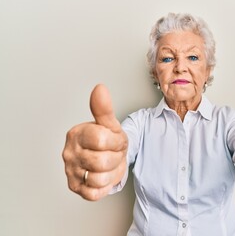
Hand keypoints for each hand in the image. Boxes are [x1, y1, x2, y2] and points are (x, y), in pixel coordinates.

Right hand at [62, 84, 127, 200]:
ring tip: (109, 164)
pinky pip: (94, 193)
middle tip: (113, 154)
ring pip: (99, 179)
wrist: (107, 157)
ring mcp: (70, 171)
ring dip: (112, 173)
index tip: (116, 140)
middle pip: (102, 162)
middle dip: (115, 158)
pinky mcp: (75, 187)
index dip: (116, 142)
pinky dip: (104, 186)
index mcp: (76, 134)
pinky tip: (103, 176)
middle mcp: (69, 153)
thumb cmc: (108, 141)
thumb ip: (104, 109)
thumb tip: (100, 89)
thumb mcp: (110, 125)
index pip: (101, 140)